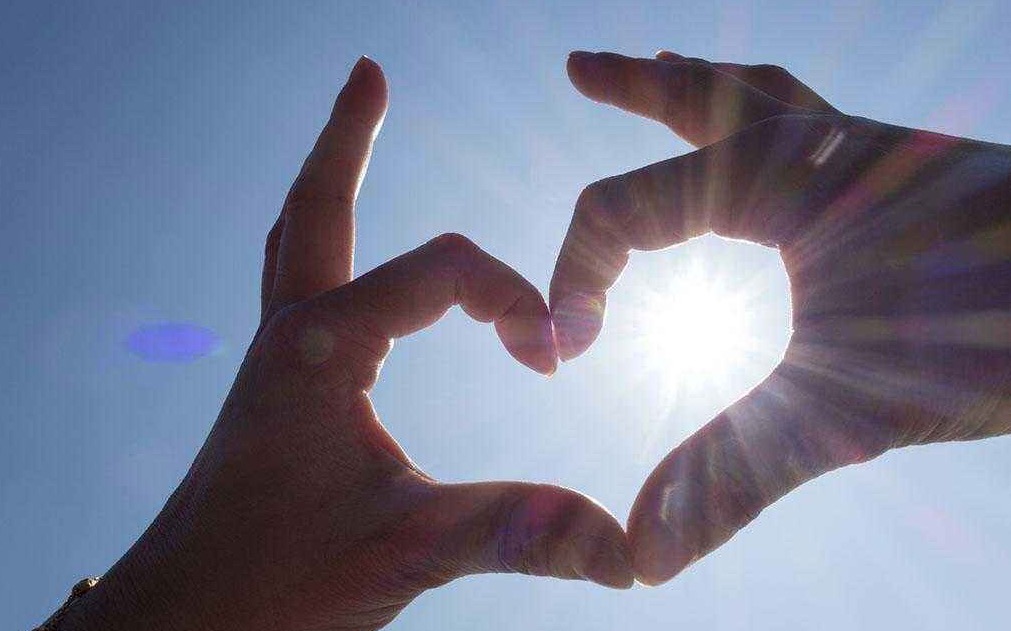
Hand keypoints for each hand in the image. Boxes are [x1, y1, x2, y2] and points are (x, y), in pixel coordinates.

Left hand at [66, 57, 631, 630]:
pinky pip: (297, 283)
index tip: (555, 363)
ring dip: (331, 179)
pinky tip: (343, 260)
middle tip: (370, 71)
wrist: (180, 618)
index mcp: (323, 348)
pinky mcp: (274, 384)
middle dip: (350, 135)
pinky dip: (322, 243)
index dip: (515, 301)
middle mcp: (290, 333)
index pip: (442, 272)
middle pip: (319, 205)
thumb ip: (516, 533)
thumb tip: (628, 551)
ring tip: (353, 129)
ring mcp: (275, 355)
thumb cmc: (273, 582)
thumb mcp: (406, 551)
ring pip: (298, 238)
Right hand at [551, 50, 1010, 584]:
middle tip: (580, 65)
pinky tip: (787, 141)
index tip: (566, 353)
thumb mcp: (842, 407)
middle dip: (629, 89)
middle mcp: (815, 139)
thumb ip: (733, 476)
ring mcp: (870, 144)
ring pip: (761, 90)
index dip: (573, 278)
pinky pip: (821, 119)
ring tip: (663, 62)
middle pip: (692, 98)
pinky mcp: (912, 168)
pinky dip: (778, 113)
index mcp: (769, 173)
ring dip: (700, 82)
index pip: (618, 208)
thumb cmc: (989, 330)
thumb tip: (642, 557)